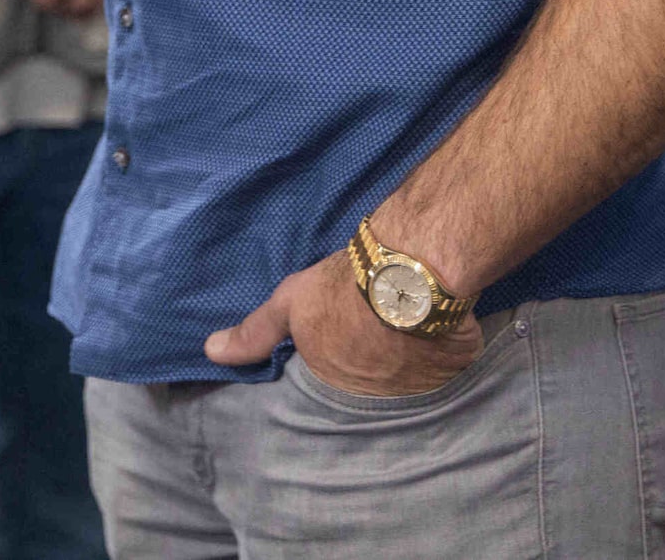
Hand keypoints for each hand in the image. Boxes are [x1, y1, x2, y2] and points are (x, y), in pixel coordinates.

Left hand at [205, 249, 485, 397]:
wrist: (409, 270)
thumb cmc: (343, 285)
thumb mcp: (290, 303)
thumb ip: (255, 332)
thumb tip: (210, 353)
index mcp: (333, 381)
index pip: (331, 378)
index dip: (337, 354)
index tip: (343, 334)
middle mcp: (375, 395)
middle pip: (370, 379)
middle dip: (370, 358)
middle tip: (375, 326)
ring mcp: (417, 386)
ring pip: (409, 375)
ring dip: (406, 358)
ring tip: (405, 325)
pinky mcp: (454, 369)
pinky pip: (446, 364)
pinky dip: (442, 350)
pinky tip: (436, 326)